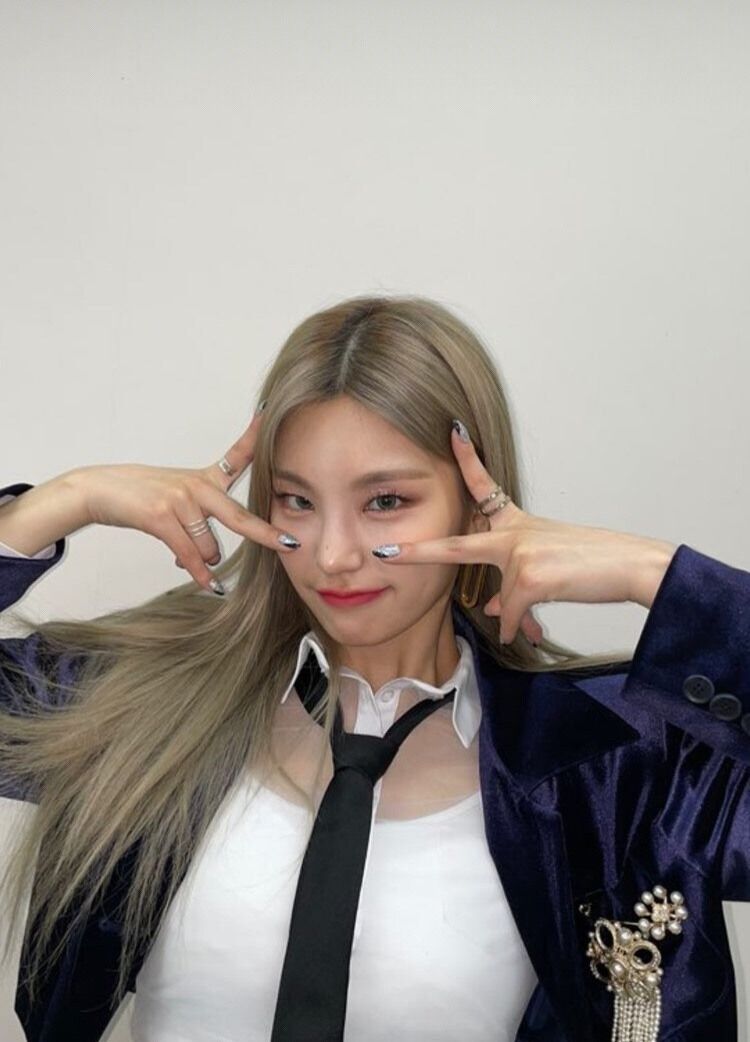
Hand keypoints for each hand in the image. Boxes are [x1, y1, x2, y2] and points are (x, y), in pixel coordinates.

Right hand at [74, 409, 298, 593]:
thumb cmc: (139, 495)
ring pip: (208, 547)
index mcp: (204, 478)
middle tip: (289, 545)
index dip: (256, 437)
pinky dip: (199, 574)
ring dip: (202, 560)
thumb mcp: (176, 492)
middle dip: (266, 534)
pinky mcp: (161, 516)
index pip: (237, 455)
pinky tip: (209, 586)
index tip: (271, 416)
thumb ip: (200, 521)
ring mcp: (179, 500)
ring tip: (186, 555)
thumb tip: (210, 563)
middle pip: (239, 517)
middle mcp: (196, 486)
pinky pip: (189, 555)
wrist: (98, 490)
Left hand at [372, 424, 678, 645]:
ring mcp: (519, 552)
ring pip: (502, 598)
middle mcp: (514, 532)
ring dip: (517, 618)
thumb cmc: (593, 563)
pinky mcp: (529, 576)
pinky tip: (536, 634)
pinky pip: (514, 615)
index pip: (485, 486)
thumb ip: (513, 584)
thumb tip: (493, 610)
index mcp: (517, 522)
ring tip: (532, 629)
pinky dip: (524, 629)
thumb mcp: (547, 568)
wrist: (631, 564)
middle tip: (385, 553)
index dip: (466, 458)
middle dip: (419, 552)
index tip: (451, 431)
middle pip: (457, 545)